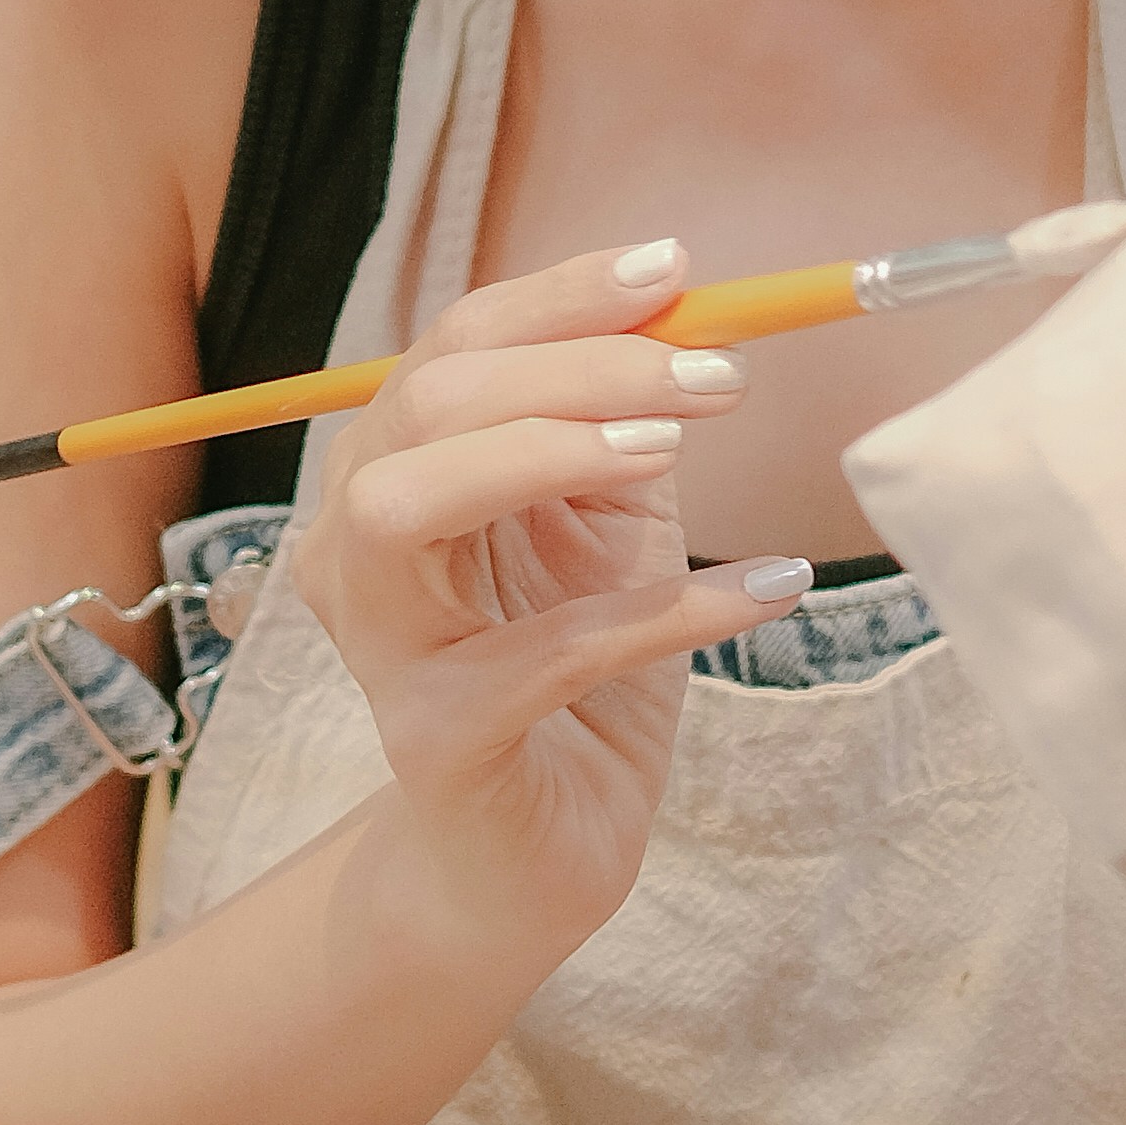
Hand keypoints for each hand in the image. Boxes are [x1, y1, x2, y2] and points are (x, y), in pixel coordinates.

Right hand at [290, 241, 810, 975]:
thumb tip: (689, 312)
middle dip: (576, 368)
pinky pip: (540, 656)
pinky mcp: (436, 738)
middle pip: (428, 404)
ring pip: (407, 507)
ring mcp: (384, 645)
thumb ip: (623, 426)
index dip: (563, 297)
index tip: (678, 269)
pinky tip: (765, 586)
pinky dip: (661, 610)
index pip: (456, 345)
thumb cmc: (572, 676)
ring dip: (542, 453)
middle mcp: (359, 544)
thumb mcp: (604, 529)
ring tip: (672, 452)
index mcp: (398, 469)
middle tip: (716, 380)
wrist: (533, 855)